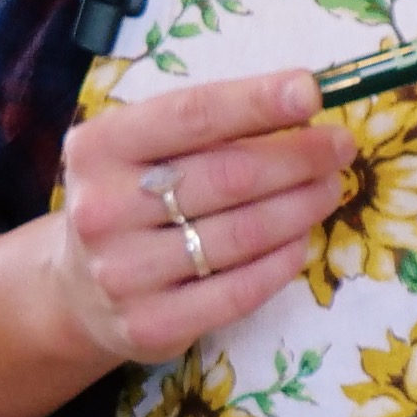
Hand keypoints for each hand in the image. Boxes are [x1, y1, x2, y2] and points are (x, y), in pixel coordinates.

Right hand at [0, 63, 348, 416]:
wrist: (76, 291)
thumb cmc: (130, 200)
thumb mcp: (141, 150)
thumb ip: (206, 127)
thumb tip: (301, 104)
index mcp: (98, 148)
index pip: (191, 114)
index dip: (257, 101)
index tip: (313, 90)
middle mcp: (101, 210)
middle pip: (227, 176)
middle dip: (298, 157)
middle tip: (340, 147)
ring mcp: (123, 274)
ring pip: (241, 235)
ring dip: (301, 207)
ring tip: (328, 188)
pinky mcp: (150, 326)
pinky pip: (239, 290)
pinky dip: (283, 261)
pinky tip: (302, 240)